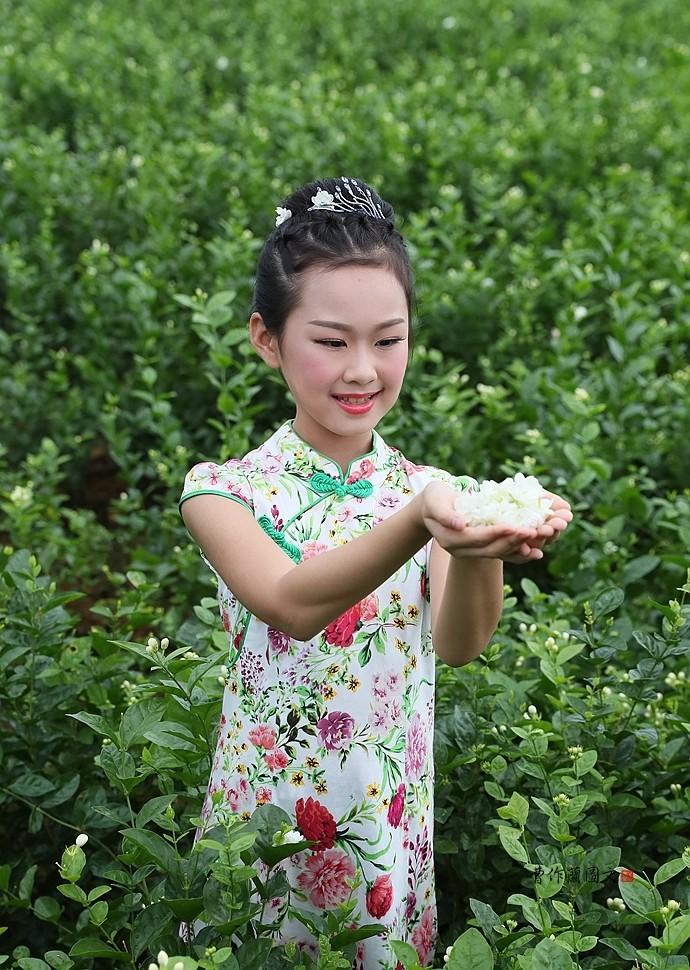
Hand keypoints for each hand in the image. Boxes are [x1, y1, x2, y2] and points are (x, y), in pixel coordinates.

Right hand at [420, 483, 572, 563]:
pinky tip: (535, 551)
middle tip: (533, 531)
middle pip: (491, 549)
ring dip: (519, 547)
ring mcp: (470, 552)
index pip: (477, 538)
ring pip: (498, 553)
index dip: (496, 533)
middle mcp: (461, 550)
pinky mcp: (480, 548)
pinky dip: (518, 553)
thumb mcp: (434, 500)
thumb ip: (444, 513)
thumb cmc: (434, 499)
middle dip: (513, 541)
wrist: (432, 507)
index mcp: (450, 539)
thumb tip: (459, 525)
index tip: (515, 526)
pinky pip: (501, 553)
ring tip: (538, 540)